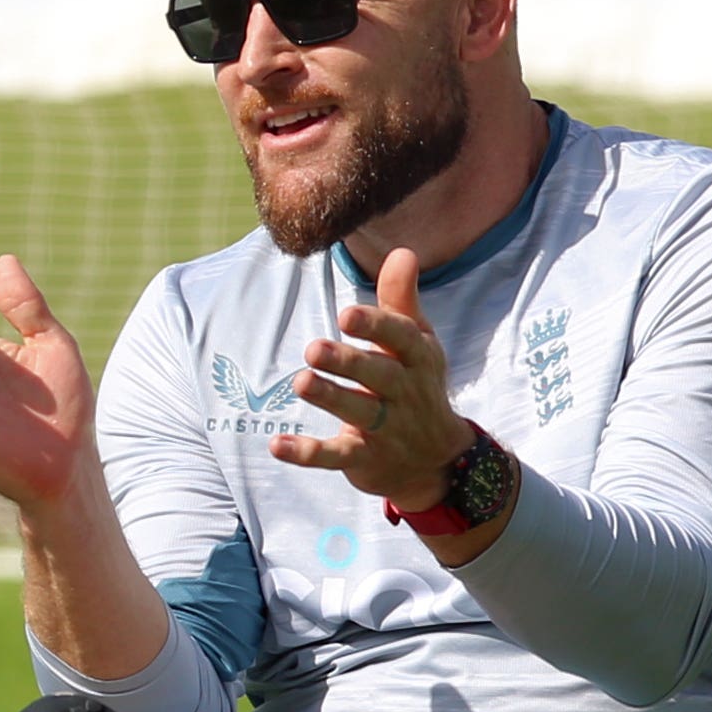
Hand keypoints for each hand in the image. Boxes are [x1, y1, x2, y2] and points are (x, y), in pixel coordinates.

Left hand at [272, 247, 477, 507]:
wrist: (435, 459)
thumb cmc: (416, 383)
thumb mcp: (415, 342)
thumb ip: (400, 300)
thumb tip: (402, 251)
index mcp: (417, 358)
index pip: (400, 338)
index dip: (375, 326)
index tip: (346, 314)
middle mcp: (404, 392)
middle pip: (378, 376)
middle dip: (348, 362)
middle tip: (314, 348)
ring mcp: (385, 427)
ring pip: (358, 412)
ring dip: (330, 397)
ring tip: (301, 382)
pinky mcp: (362, 458)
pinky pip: (335, 456)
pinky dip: (306, 453)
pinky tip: (276, 444)